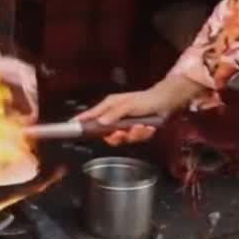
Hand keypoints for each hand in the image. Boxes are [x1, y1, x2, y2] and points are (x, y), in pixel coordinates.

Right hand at [76, 75, 203, 145]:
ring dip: (134, 134)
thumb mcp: (128, 104)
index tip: (71, 127)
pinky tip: (149, 127)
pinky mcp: (135, 130)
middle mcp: (114, 116)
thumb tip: (99, 123)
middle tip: (122, 133)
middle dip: (116, 136)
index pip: (91, 115)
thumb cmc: (146, 99)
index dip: (80, 122)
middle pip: (105, 133)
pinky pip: (134, 139)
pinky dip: (143, 134)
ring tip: (142, 126)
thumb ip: (114, 114)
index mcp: (109, 106)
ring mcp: (125, 124)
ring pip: (122, 138)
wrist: (167, 103)